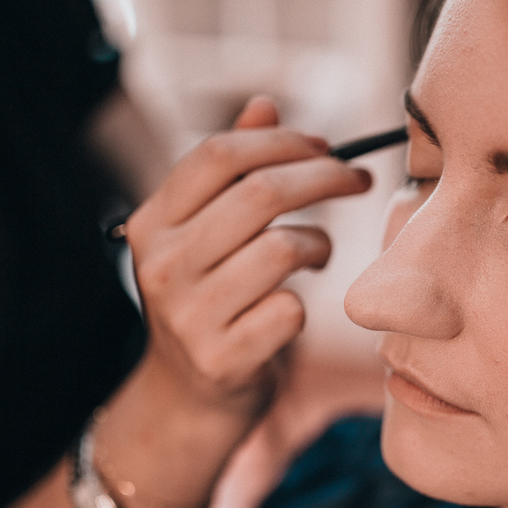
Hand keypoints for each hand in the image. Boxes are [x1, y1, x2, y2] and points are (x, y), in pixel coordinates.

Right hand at [94, 98, 370, 507]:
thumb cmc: (208, 303)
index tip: (325, 146)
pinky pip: (291, 309)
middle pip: (262, 194)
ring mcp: (189, 315)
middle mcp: (161, 264)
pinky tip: (291, 309)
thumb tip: (265, 105)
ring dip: (319, 244)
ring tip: (317, 254)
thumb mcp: (202, 236)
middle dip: (325, 178)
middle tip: (357, 180)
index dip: (283, 142)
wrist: (185, 402)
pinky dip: (304, 305)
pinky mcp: (222, 359)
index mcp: (151, 223)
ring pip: (284, 249)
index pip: (219, 155)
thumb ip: (229, 174)